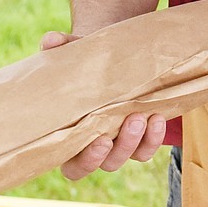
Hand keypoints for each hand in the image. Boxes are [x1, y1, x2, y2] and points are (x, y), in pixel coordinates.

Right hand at [39, 31, 166, 176]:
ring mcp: (119, 144)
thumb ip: (60, 48)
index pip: (74, 166)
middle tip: (131, 121)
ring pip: (130, 157)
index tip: (100, 140)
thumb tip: (49, 40)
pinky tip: (157, 116)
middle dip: (120, 147)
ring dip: (138, 140)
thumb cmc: (82, 64)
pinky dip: (154, 137)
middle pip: (107, 164)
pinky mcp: (140, 137)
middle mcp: (96, 147)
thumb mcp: (72, 54)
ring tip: (143, 115)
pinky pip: (147, 148)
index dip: (86, 161)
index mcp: (72, 138)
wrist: (109, 61)